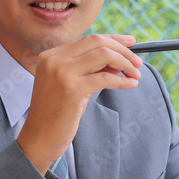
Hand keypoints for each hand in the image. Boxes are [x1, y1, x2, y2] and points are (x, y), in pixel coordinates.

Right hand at [18, 34, 141, 173]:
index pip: (88, 39)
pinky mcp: (72, 89)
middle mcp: (54, 59)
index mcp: (51, 55)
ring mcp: (61, 73)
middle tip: (138, 62)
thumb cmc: (58, 113)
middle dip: (123, 50)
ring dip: (126, 64)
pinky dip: (122, 81)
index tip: (131, 42)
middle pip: (97, 42)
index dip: (113, 39)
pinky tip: (131, 85)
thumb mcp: (73, 85)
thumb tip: (120, 59)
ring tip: (136, 75)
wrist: (39, 138)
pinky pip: (105, 78)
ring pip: (104, 55)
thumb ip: (91, 70)